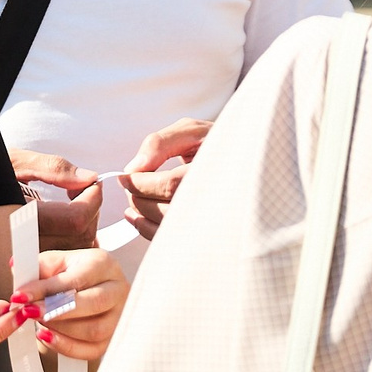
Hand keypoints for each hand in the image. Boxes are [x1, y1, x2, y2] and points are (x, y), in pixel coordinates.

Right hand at [11, 150, 101, 249]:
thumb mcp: (11, 161)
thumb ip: (52, 169)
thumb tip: (88, 179)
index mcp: (17, 217)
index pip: (76, 219)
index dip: (92, 198)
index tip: (90, 184)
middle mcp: (20, 244)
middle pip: (80, 237)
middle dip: (90, 211)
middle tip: (77, 191)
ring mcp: (23, 257)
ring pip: (75, 251)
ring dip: (82, 226)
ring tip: (68, 205)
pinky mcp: (25, 261)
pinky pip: (62, 258)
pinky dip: (71, 241)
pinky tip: (61, 224)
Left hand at [19, 248, 128, 361]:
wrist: (90, 287)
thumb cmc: (73, 273)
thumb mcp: (56, 262)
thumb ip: (38, 266)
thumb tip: (17, 268)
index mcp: (102, 264)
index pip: (76, 278)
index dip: (45, 289)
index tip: (20, 296)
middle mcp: (117, 289)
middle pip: (93, 304)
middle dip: (55, 311)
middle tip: (29, 312)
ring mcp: (119, 315)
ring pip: (94, 330)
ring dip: (61, 330)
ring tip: (39, 323)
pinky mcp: (113, 337)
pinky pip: (92, 350)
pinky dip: (66, 347)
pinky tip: (47, 337)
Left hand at [123, 117, 212, 239]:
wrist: (246, 162)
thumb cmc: (216, 143)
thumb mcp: (192, 131)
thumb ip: (160, 143)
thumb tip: (133, 168)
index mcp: (220, 170)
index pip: (171, 184)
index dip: (142, 183)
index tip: (125, 177)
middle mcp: (221, 199)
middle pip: (168, 210)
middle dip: (140, 199)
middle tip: (129, 187)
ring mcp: (217, 220)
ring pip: (169, 228)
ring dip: (142, 215)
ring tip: (132, 200)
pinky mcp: (208, 233)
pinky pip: (174, 240)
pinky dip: (148, 230)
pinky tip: (137, 217)